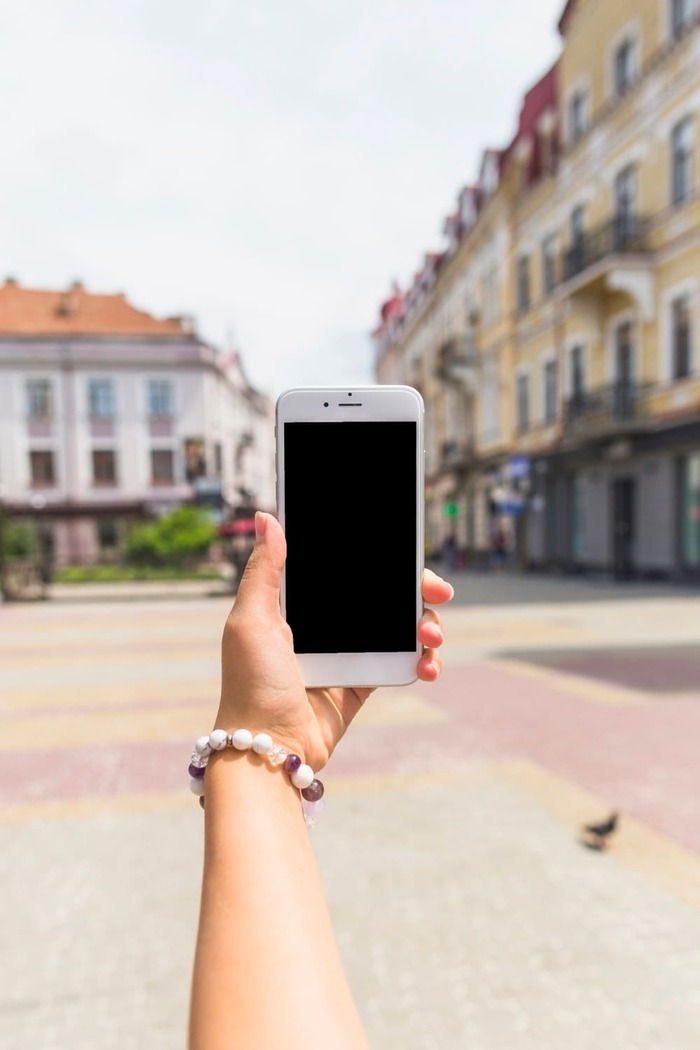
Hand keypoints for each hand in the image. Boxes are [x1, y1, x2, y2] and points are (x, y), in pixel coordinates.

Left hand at [216, 512, 452, 771]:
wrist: (267, 749)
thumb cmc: (251, 684)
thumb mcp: (250, 620)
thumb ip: (265, 570)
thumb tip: (269, 518)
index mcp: (298, 603)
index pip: (347, 570)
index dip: (379, 561)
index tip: (408, 556)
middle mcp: (325, 625)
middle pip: (380, 595)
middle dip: (414, 591)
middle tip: (438, 593)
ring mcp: (346, 654)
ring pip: (398, 626)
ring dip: (425, 625)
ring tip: (432, 637)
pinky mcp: (362, 683)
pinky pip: (401, 663)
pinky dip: (422, 661)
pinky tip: (429, 665)